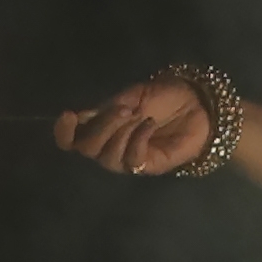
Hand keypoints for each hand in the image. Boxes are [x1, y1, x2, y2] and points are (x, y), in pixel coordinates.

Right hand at [55, 77, 210, 175]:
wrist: (197, 104)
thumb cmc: (164, 97)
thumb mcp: (133, 95)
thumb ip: (109, 106)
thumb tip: (84, 117)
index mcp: (100, 127)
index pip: (70, 141)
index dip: (63, 133)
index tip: (69, 115)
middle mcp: (109, 146)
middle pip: (86, 149)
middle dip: (102, 127)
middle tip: (126, 109)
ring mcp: (128, 158)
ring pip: (107, 157)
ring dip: (121, 134)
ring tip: (140, 116)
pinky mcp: (148, 166)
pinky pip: (132, 160)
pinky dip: (137, 141)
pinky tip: (149, 125)